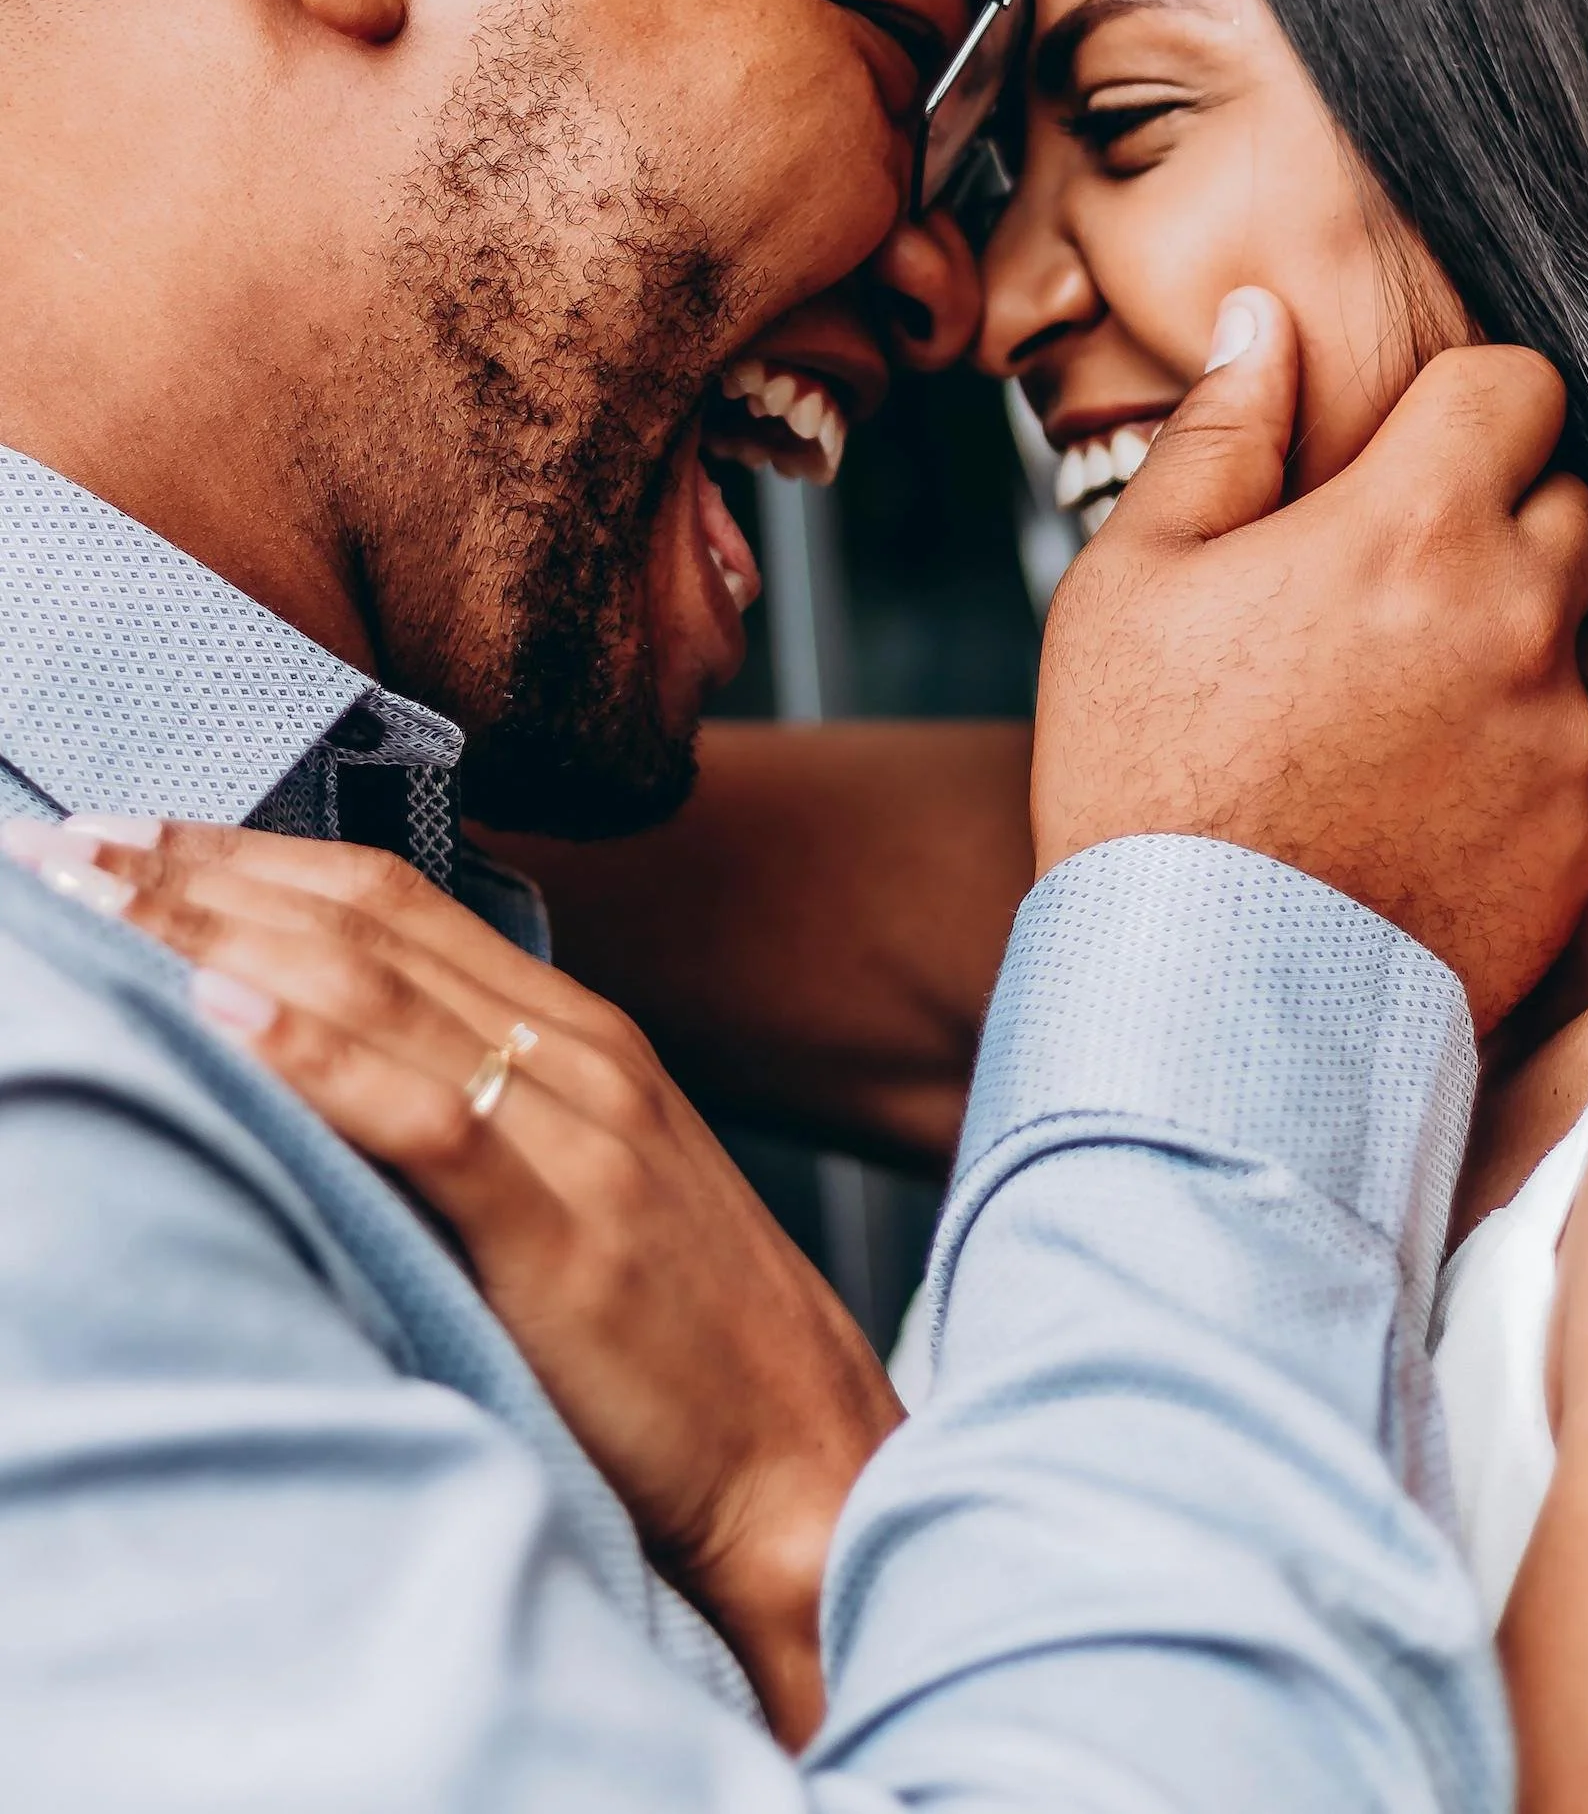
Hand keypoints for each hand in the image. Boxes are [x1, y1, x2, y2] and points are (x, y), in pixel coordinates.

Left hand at [6, 818, 899, 1747]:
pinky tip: (218, 1014)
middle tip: (60, 842)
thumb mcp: (583, 1189)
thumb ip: (477, 1113)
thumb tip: (314, 1074)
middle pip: (362, 921)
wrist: (806, 1461)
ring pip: (376, 990)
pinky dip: (314, 1056)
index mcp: (579, 1033)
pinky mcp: (566, 1232)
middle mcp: (578, 1052)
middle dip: (197, 873)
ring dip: (216, 934)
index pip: (387, 899)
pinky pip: (426, 1118)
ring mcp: (580, 1132)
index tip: (119, 834)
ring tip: (93, 905)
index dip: (245, 855)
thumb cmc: (679, 1343)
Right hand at [1032, 289, 1587, 1031]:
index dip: (1463, 402)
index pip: (1519, 385)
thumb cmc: (1143, 776)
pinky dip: (1501, 762)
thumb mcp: (1136, 578)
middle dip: (1490, 516)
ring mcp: (1557, 741)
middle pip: (1565, 504)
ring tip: (1373, 713)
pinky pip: (1561, 761)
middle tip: (1378, 582)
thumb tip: (1263, 321)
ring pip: (1561, 637)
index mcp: (1412, 529)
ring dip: (1494, 644)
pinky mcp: (1571, 844)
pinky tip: (1400, 801)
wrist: (1196, 996)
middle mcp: (1516, 622)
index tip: (1404, 449)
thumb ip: (1220, 433)